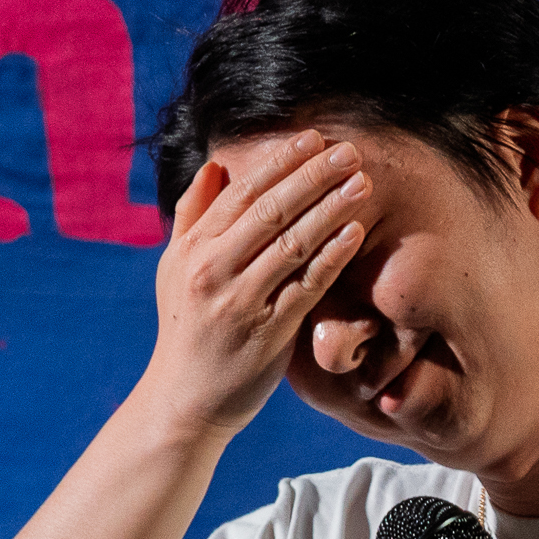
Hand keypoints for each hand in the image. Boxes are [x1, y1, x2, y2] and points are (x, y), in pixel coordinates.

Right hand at [140, 130, 370, 436]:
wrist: (184, 400)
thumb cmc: (187, 332)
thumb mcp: (175, 269)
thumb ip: (194, 216)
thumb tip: (215, 166)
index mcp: (194, 248)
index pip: (241, 192)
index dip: (280, 162)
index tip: (313, 138)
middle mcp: (213, 269)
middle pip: (270, 210)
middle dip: (312, 176)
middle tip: (349, 150)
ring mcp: (240, 301)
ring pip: (291, 243)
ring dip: (330, 209)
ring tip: (362, 183)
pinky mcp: (267, 333)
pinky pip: (305, 287)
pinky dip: (330, 257)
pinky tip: (354, 233)